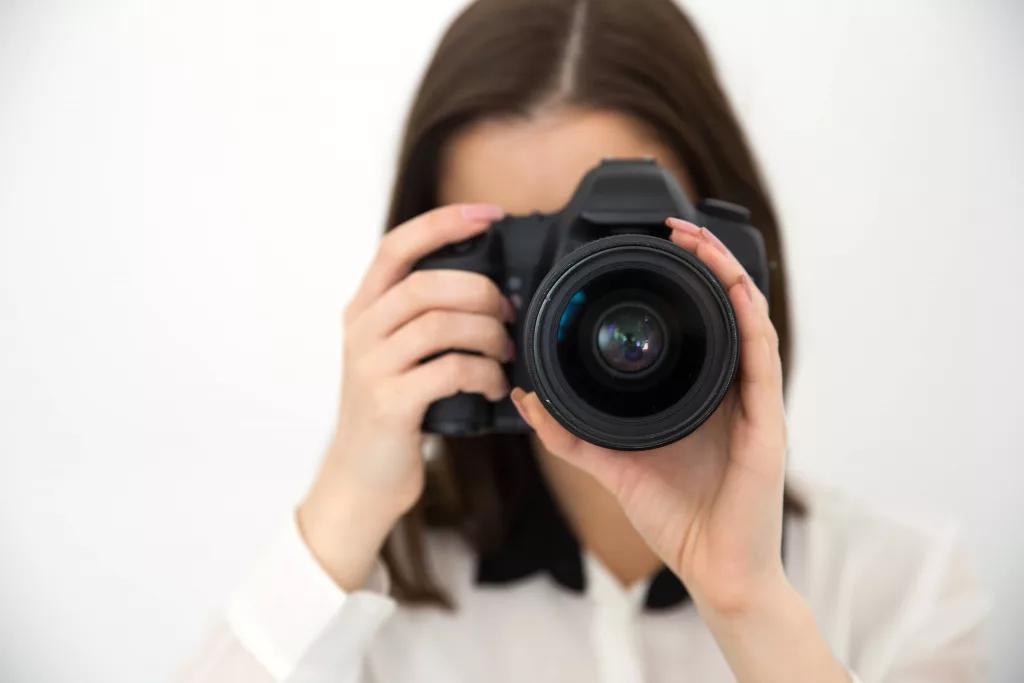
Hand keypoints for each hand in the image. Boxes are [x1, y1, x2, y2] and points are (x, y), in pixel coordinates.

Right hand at [299, 203, 512, 590]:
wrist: (362, 476)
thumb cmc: (394, 409)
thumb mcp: (397, 353)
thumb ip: (426, 318)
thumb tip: (495, 292)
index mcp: (364, 308)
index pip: (398, 245)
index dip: (444, 222)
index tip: (489, 214)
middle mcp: (361, 330)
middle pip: (426, 283)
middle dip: (480, 291)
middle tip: (508, 312)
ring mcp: (371, 366)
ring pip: (440, 324)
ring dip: (488, 334)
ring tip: (506, 352)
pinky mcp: (390, 403)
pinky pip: (449, 370)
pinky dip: (483, 373)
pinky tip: (495, 383)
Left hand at [512, 217, 785, 612]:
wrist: (714, 569)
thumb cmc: (675, 517)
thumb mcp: (612, 464)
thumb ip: (570, 432)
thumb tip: (526, 398)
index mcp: (697, 394)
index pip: (694, 322)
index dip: (679, 280)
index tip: (650, 246)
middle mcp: (730, 389)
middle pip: (724, 308)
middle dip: (705, 260)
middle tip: (677, 225)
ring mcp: (754, 402)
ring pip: (748, 319)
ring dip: (727, 274)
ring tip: (700, 240)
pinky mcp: (769, 421)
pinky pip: (763, 358)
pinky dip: (750, 317)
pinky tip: (735, 288)